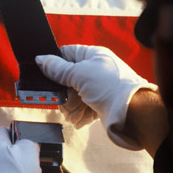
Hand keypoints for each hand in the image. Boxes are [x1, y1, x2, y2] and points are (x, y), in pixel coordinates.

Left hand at [0, 127, 41, 172]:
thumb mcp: (30, 150)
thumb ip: (31, 142)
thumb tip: (30, 145)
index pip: (6, 131)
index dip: (20, 135)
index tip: (30, 143)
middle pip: (7, 151)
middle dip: (21, 156)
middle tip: (31, 163)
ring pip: (7, 167)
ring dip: (19, 172)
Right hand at [36, 45, 156, 148]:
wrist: (132, 112)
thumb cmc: (110, 87)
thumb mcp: (80, 73)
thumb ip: (58, 68)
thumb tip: (40, 59)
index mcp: (92, 56)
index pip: (67, 54)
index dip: (56, 65)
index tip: (47, 76)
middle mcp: (94, 71)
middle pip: (66, 80)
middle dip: (64, 94)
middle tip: (67, 100)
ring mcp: (96, 89)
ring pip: (72, 98)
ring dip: (72, 108)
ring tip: (79, 112)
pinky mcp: (99, 105)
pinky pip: (81, 109)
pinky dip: (81, 115)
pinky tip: (86, 118)